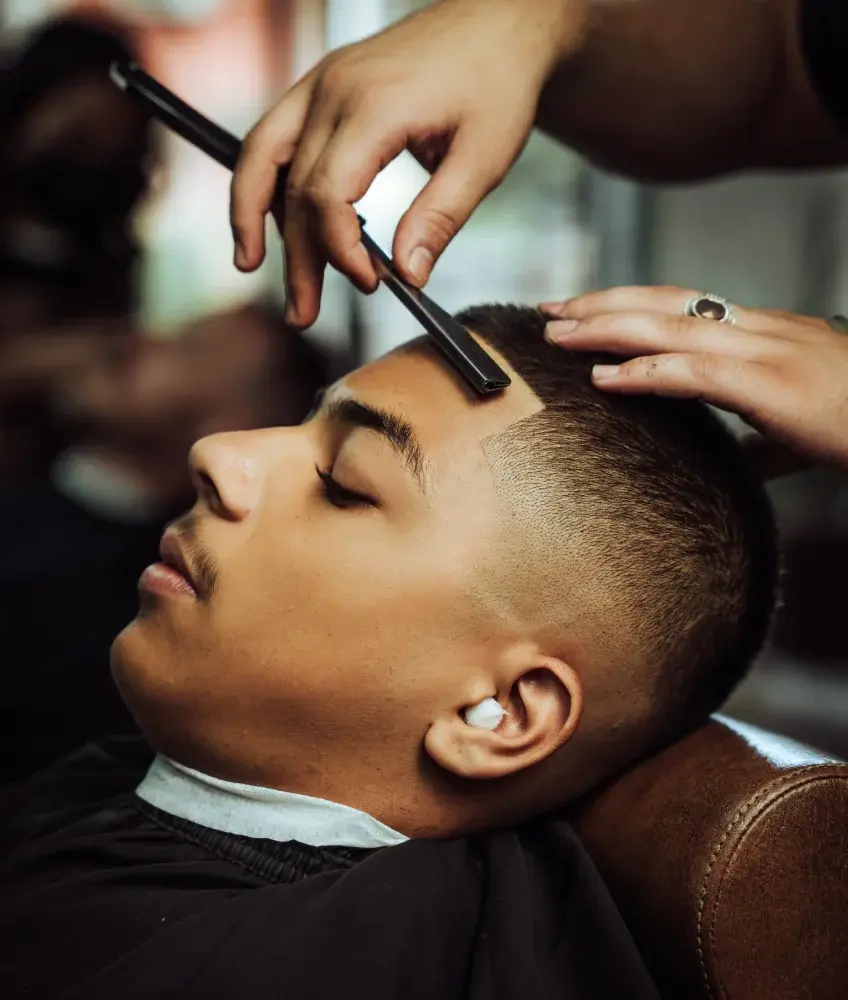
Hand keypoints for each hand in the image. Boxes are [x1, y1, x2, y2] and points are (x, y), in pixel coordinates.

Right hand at [231, 0, 579, 326]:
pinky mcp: (322, 86)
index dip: (339, 249)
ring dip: (253, 217)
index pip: (326, 192)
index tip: (371, 283)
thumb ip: (441, 218)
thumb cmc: (497, 81)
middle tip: (302, 313)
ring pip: (262, 155)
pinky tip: (276, 222)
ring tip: (250, 265)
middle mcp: (333, 89)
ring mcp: (321, 83)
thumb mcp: (485, 157)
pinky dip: (269, 183)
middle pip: (291, 187)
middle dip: (295, 257)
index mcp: (374, 105)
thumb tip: (408, 276)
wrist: (497, 19)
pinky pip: (276, 137)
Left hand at [541, 285, 847, 474]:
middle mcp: (759, 329)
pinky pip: (693, 373)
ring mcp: (765, 352)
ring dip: (606, 329)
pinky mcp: (770, 386)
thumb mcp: (801, 420)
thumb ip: (761, 434)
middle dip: (602, 303)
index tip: (583, 309)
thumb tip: (734, 457)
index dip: (629, 302)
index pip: (684, 304)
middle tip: (549, 311)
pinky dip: (644, 373)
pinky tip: (605, 378)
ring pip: (670, 327)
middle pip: (665, 303)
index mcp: (764, 332)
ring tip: (557, 336)